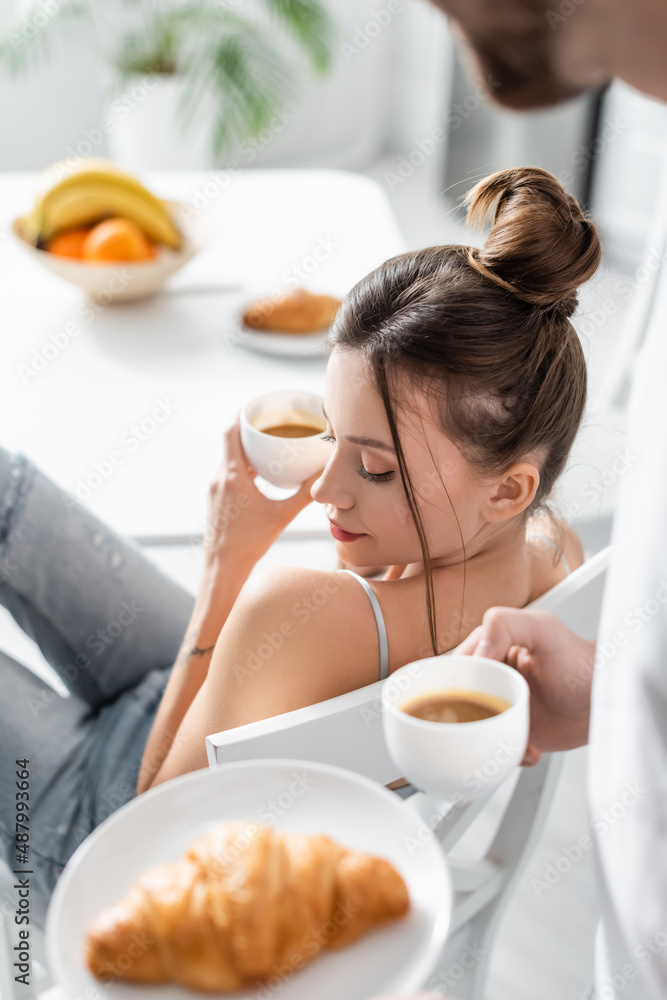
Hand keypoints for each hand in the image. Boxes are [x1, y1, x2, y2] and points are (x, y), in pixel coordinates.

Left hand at [203, 416, 321, 568]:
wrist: (224, 567)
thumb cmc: (249, 543)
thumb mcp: (282, 515)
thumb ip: (304, 494)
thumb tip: (323, 477)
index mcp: (232, 476)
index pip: (230, 434)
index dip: (240, 417)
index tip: (253, 407)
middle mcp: (219, 479)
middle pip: (230, 444)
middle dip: (247, 432)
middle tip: (267, 424)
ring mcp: (215, 490)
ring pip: (228, 460)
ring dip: (244, 451)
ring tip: (265, 446)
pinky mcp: (216, 501)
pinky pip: (227, 475)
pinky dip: (241, 468)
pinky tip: (258, 475)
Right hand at [455, 608, 594, 765]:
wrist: (606, 701)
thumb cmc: (579, 661)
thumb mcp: (543, 629)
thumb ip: (503, 624)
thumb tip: (473, 654)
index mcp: (488, 649)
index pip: (455, 666)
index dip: (454, 683)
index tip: (469, 697)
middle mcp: (489, 678)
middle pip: (456, 701)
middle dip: (467, 719)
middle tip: (486, 726)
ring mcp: (499, 707)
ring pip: (472, 729)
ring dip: (486, 741)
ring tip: (511, 740)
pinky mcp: (511, 732)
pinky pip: (494, 749)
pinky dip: (507, 755)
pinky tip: (528, 750)